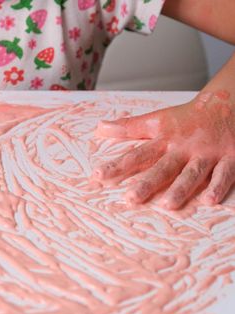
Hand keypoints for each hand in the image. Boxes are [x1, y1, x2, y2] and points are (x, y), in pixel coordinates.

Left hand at [93, 91, 234, 208]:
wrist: (228, 102)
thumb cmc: (188, 117)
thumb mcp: (157, 119)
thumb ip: (129, 127)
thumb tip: (100, 127)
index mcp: (164, 140)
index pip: (137, 155)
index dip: (117, 165)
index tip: (98, 176)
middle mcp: (183, 148)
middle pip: (163, 167)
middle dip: (147, 183)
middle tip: (131, 198)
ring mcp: (207, 154)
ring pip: (192, 173)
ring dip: (181, 189)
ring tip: (168, 204)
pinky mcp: (230, 158)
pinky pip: (224, 174)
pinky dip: (218, 186)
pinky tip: (210, 200)